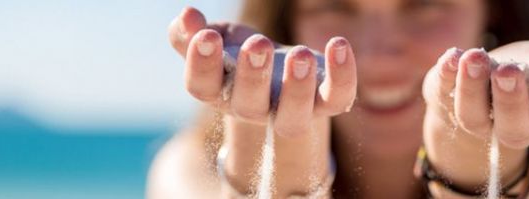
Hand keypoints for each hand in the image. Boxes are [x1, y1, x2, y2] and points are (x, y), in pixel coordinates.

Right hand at [167, 7, 356, 196]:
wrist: (283, 75)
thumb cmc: (242, 56)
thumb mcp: (218, 41)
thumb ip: (192, 33)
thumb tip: (186, 17)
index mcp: (219, 91)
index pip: (202, 87)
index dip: (201, 64)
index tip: (207, 36)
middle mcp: (253, 109)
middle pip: (248, 104)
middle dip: (252, 75)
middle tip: (257, 44)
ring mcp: (291, 112)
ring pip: (293, 116)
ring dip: (296, 87)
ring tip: (299, 54)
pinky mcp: (325, 103)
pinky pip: (337, 97)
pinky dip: (342, 74)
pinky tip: (338, 43)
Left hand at [421, 40, 528, 191]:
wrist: (486, 81)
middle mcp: (513, 126)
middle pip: (513, 124)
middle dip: (511, 97)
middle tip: (510, 70)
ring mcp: (477, 119)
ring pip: (473, 114)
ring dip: (473, 85)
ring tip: (475, 57)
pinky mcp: (446, 102)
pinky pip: (443, 95)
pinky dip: (445, 76)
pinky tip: (452, 55)